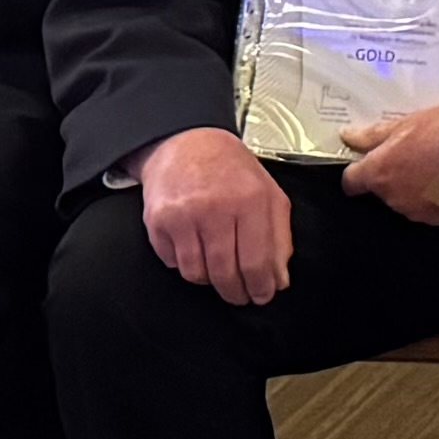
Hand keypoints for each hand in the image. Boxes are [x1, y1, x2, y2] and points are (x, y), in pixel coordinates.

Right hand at [139, 125, 295, 304]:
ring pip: (196, 274)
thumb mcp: (269, 193)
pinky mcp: (158, 221)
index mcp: (250, 200)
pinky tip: (195, 248)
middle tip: (240, 294)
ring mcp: (183, 216)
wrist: (186, 142)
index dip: (260, 287)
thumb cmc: (229, 169)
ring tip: (217, 268)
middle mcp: (215, 208)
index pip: (256, 262)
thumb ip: (280, 237)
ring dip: (209, 279)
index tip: (261, 296)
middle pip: (225, 273)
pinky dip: (185, 263)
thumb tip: (279, 278)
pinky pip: (172, 263)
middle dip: (235, 292)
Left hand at [342, 98, 438, 224]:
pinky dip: (432, 197)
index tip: (366, 163)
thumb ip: (372, 135)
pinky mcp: (438, 219)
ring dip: (412, 186)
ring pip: (403, 199)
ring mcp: (416, 210)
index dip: (358, 171)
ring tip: (434, 163)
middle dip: (391, 174)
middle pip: (380, 190)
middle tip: (413, 153)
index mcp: (380, 172)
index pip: (351, 182)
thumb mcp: (406, 122)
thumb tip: (349, 137)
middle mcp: (393, 197)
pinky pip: (426, 208)